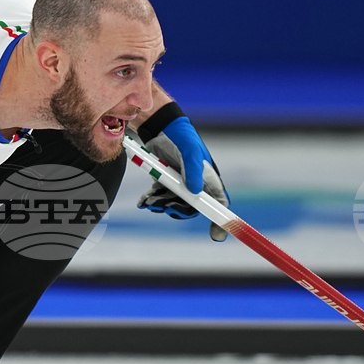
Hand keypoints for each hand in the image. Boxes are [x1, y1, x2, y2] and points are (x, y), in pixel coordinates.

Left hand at [136, 107, 229, 240]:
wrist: (159, 127)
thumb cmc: (180, 137)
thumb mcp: (189, 151)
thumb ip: (193, 170)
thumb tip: (195, 192)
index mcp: (208, 178)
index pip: (219, 203)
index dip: (220, 219)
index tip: (217, 235)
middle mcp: (196, 183)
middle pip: (191, 208)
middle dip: (177, 211)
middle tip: (163, 207)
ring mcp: (180, 184)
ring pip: (173, 204)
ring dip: (161, 206)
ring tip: (149, 202)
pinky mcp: (165, 181)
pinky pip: (160, 197)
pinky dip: (152, 200)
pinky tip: (143, 200)